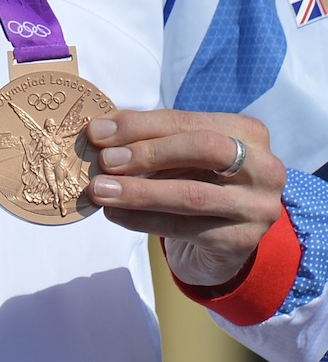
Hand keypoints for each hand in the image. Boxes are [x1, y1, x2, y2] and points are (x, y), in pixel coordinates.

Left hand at [86, 109, 285, 285]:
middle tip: (104, 161)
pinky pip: (184, 228)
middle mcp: (264, 167)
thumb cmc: (197, 182)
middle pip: (202, 149)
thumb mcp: (178, 155)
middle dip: (147, 153)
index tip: (97, 132)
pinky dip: (143, 220)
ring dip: (138, 191)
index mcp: (247, 132)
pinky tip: (114, 214)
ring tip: (99, 190)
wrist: (223, 239)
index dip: (139, 125)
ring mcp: (258, 206)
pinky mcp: (242, 240)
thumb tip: (99, 131)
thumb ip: (147, 139)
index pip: (186, 121)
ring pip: (191, 195)